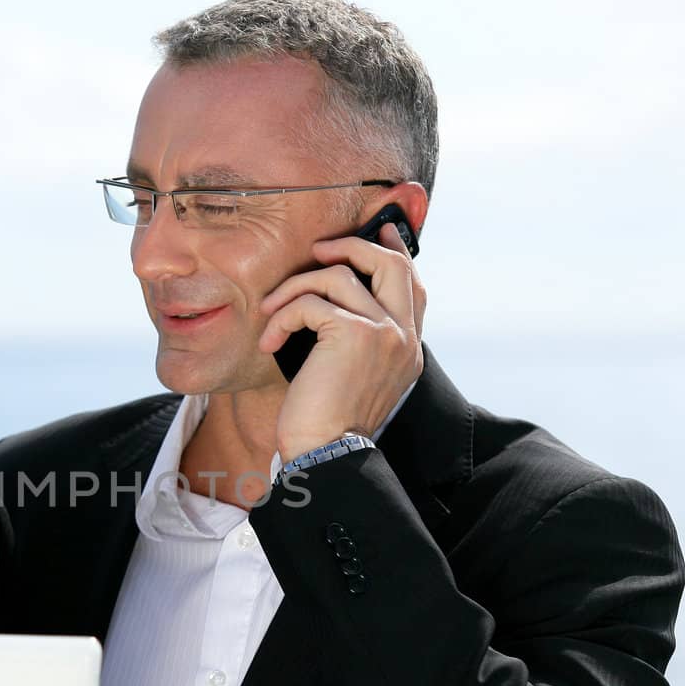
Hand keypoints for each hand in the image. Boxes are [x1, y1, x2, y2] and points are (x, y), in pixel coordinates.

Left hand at [257, 222, 426, 462]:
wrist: (326, 454)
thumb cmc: (328, 422)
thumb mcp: (355, 376)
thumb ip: (360, 340)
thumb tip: (333, 303)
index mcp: (408, 348)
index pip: (414, 285)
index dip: (396, 253)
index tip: (380, 231)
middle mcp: (403, 336)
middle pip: (391, 263)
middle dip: (352, 246)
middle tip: (318, 251)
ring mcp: (383, 332)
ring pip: (338, 276)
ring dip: (295, 288)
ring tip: (272, 311)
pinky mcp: (353, 334)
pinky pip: (310, 302)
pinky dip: (282, 316)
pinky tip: (270, 341)